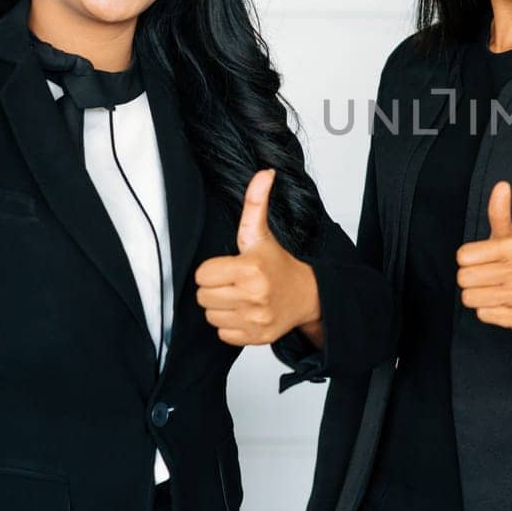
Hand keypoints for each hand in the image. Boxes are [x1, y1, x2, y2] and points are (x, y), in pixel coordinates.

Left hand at [195, 169, 321, 345]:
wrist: (308, 296)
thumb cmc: (279, 264)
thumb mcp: (262, 234)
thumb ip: (256, 203)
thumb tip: (264, 172)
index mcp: (250, 268)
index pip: (203, 275)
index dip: (213, 270)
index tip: (229, 267)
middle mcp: (253, 296)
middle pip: (203, 297)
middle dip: (215, 289)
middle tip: (234, 282)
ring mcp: (255, 319)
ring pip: (211, 316)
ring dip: (221, 308)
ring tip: (239, 297)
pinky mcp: (256, 337)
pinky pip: (223, 334)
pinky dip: (231, 326)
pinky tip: (245, 313)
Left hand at [455, 181, 511, 346]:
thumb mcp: (509, 239)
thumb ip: (499, 213)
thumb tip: (502, 184)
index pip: (462, 256)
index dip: (468, 263)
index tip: (486, 264)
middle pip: (464, 278)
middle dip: (471, 283)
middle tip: (490, 282)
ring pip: (471, 298)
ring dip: (478, 300)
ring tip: (496, 295)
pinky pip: (483, 315)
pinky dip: (488, 313)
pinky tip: (503, 308)